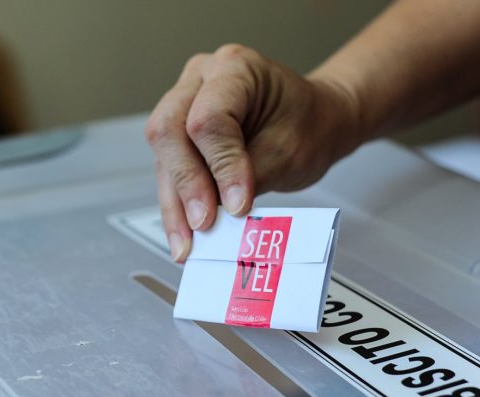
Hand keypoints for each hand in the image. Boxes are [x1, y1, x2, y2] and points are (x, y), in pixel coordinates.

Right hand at [145, 44, 359, 261]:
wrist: (315, 122)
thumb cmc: (309, 126)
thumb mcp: (289, 152)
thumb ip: (250, 178)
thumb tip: (217, 212)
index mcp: (234, 67)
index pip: (210, 118)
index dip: (221, 165)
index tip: (237, 205)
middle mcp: (201, 78)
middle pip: (170, 131)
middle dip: (186, 185)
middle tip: (202, 225)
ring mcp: (185, 102)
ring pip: (164, 155)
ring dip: (174, 204)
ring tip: (186, 245)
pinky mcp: (180, 134)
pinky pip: (170, 170)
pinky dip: (177, 205)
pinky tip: (183, 236)